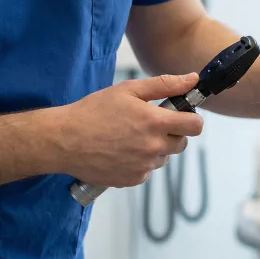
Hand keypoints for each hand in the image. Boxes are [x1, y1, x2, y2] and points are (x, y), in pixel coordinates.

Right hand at [53, 73, 203, 186]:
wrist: (63, 140)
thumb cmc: (94, 111)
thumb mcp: (128, 90)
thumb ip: (165, 84)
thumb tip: (192, 79)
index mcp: (156, 122)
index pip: (196, 126)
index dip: (191, 119)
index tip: (181, 116)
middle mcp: (154, 147)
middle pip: (182, 143)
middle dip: (172, 134)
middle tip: (149, 126)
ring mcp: (145, 166)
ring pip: (164, 157)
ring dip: (155, 149)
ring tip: (130, 138)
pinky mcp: (134, 179)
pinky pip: (148, 170)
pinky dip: (140, 163)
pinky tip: (122, 152)